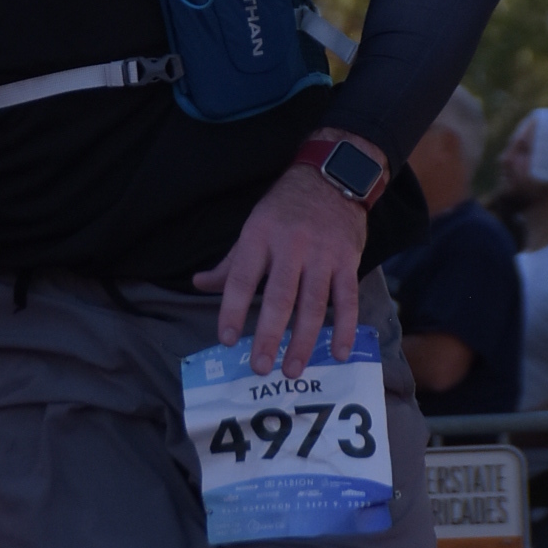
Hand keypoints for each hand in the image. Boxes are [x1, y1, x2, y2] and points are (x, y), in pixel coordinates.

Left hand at [193, 155, 371, 377]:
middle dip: (269, 335)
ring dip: (303, 341)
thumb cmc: (286, 208)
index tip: (227, 340)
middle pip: (279, 297)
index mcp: (260, 236)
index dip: (232, 310)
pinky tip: (337, 353)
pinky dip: (344, 328)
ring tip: (292, 370)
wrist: (333, 178)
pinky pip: (347, 299)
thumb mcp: (253, 227)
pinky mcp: (348, 261)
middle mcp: (291, 246)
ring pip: (313, 304)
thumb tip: (199, 284)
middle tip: (260, 367)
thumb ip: (230, 262)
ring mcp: (323, 255)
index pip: (241, 278)